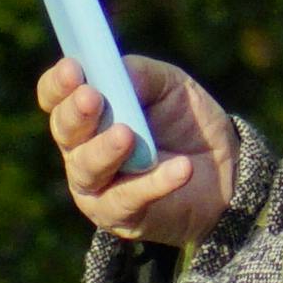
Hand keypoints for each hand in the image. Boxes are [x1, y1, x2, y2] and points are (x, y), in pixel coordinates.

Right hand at [42, 51, 239, 247]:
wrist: (225, 171)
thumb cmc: (185, 123)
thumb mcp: (171, 87)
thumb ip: (143, 75)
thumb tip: (119, 70)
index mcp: (86, 113)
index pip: (56, 98)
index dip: (59, 84)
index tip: (72, 67)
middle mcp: (80, 149)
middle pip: (65, 132)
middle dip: (76, 114)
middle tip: (92, 97)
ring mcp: (96, 185)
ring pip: (88, 168)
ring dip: (105, 150)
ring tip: (127, 135)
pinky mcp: (119, 215)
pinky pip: (131, 197)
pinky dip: (156, 181)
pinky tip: (181, 167)